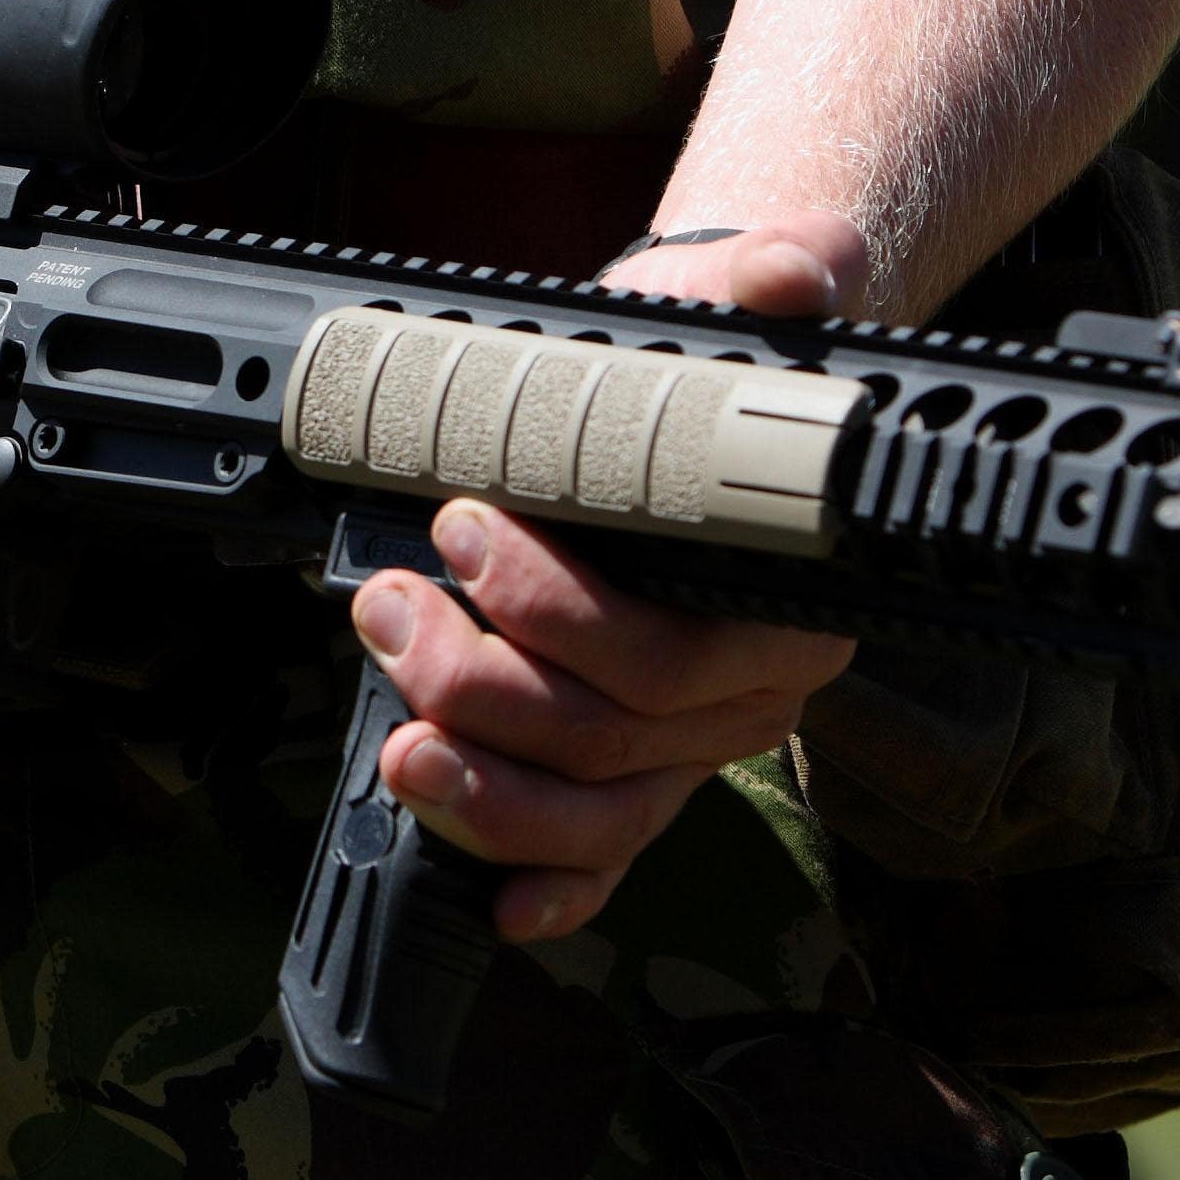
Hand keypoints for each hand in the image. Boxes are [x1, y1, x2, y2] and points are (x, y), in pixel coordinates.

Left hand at [340, 215, 864, 941]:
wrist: (691, 391)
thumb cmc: (700, 359)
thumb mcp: (727, 301)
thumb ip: (771, 280)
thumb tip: (794, 271)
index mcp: (786, 597)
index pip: (670, 653)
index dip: (555, 613)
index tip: (459, 528)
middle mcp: (753, 687)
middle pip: (610, 737)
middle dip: (477, 682)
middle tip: (385, 603)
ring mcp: (697, 741)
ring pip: (597, 811)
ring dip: (486, 795)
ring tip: (395, 740)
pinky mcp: (643, 766)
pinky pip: (607, 854)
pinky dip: (550, 882)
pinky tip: (499, 907)